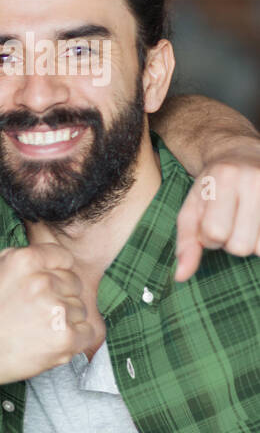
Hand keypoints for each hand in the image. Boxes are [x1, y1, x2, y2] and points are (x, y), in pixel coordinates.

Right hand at [0, 242, 96, 394]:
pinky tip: (51, 339)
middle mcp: (41, 281)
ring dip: (66, 319)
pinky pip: (88, 331)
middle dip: (60, 296)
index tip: (44, 287)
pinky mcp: (65, 336)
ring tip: (39, 327)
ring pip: (81, 308)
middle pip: (74, 283)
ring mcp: (55, 309)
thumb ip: (27, 256)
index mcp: (24, 261)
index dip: (56, 273)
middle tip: (36, 311)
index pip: (64, 257)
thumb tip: (55, 256)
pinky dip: (75, 338)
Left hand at [175, 138, 259, 279]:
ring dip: (250, 242)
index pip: (215, 233)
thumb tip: (181, 277)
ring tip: (244, 222)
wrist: (241, 156)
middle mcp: (254, 181)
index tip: (210, 224)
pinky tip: (256, 224)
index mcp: (223, 179)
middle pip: (241, 245)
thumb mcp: (191, 209)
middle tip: (230, 224)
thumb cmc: (211, 188)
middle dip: (231, 242)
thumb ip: (185, 243)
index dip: (209, 237)